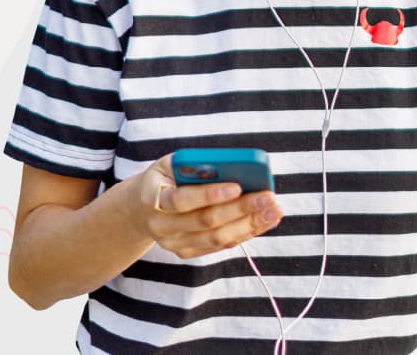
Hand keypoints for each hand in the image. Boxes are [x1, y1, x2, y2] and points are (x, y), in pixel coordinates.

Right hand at [133, 153, 283, 258]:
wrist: (142, 208)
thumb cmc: (166, 177)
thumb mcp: (173, 163)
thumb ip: (196, 164)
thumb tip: (233, 168)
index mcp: (153, 198)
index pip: (182, 200)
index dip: (210, 194)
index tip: (238, 185)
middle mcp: (162, 226)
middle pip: (206, 221)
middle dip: (241, 209)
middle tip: (269, 197)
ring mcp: (175, 244)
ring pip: (217, 238)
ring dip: (250, 224)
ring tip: (274, 210)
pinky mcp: (188, 252)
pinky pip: (221, 245)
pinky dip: (246, 233)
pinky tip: (265, 221)